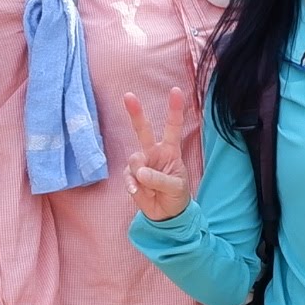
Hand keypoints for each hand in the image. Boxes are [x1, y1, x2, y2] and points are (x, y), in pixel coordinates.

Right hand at [121, 90, 196, 221]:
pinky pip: (128, 176)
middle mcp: (154, 152)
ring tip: (151, 188)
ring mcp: (141, 163)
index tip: (176, 91)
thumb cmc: (176, 195)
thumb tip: (140, 172)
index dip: (175, 109)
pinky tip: (138, 192)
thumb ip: (160, 179)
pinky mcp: (131, 175)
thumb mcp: (175, 187)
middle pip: (143, 130)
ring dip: (142, 176)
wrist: (166, 214)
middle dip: (135, 113)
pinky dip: (133, 185)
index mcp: (170, 150)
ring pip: (135, 161)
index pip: (173, 127)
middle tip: (128, 95)